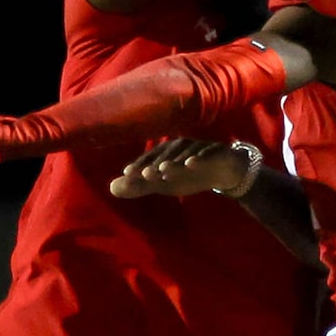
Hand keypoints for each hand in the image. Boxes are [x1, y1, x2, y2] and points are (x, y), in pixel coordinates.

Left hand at [111, 139, 252, 199]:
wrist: (223, 171)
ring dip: (173, 160)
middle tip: (143, 175)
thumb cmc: (188, 174)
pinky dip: (198, 157)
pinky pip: (206, 153)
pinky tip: (191, 164)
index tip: (126, 174)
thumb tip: (111, 188)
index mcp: (165, 153)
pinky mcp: (214, 151)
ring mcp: (197, 148)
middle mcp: (179, 147)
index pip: (149, 159)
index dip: (138, 165)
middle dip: (154, 164)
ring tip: (164, 170)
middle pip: (164, 154)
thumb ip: (139, 186)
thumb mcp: (162, 183)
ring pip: (183, 152)